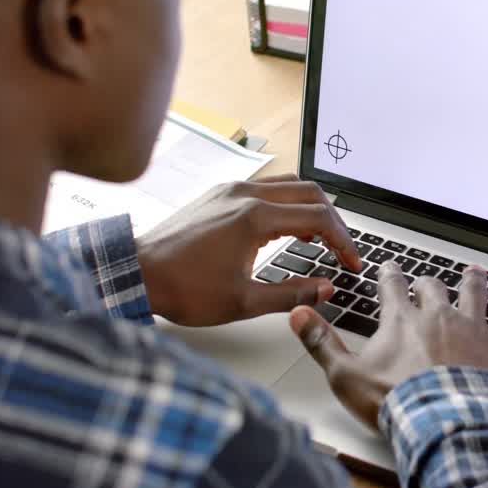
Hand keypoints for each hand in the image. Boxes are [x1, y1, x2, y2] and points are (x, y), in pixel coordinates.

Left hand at [136, 175, 361, 325]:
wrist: (138, 273)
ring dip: (310, 208)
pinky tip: (284, 229)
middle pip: (310, 192)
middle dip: (333, 220)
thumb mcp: (244, 302)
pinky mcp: (218, 195)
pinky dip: (285, 205)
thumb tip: (326, 289)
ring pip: (288, 186)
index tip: (350, 261)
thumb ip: (292, 293)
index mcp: (254, 217)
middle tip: (341, 249)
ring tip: (318, 240)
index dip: (343, 240)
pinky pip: (264, 189)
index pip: (319, 216)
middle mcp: (244, 194)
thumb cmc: (182, 288)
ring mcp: (230, 190)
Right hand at [289, 262, 487, 428]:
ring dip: (474, 283)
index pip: (391, 287)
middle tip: (424, 278)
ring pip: (475, 296)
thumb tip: (297, 314)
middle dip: (427, 281)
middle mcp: (438, 317)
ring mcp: (472, 332)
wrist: (440, 422)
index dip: (387, 275)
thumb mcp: (343, 375)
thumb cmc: (394, 403)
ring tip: (475, 272)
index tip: (386, 267)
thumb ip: (320, 342)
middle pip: (432, 287)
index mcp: (401, 320)